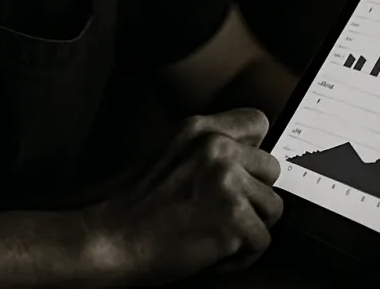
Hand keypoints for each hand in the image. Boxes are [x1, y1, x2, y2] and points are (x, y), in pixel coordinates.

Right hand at [89, 108, 283, 284]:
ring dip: (249, 228)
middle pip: (271, 169)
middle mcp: (217, 148)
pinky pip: (262, 241)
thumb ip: (209, 149)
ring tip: (214, 235)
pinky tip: (212, 253)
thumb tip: (247, 158)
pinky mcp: (233, 218)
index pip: (257, 123)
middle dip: (253, 196)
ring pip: (271, 207)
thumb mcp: (170, 153)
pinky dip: (240, 256)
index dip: (253, 154)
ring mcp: (227, 182)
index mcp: (201, 129)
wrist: (108, 238)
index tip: (244, 174)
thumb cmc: (133, 206)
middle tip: (221, 214)